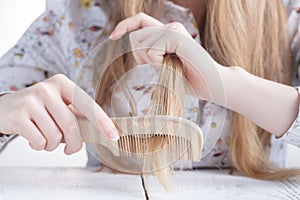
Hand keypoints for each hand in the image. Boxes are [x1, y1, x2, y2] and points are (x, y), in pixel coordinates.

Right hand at [0, 74, 118, 154]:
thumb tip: (103, 130)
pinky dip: (39, 146)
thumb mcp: (58, 105)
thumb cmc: (38, 109)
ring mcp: (32, 100)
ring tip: (45, 138)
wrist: (4, 108)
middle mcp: (47, 89)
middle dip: (74, 144)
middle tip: (71, 149)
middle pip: (71, 125)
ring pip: (55, 136)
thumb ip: (77, 115)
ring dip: (53, 145)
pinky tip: (33, 137)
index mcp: (63, 84)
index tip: (113, 136)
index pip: (88, 104)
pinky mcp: (18, 115)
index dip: (102, 121)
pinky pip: (39, 141)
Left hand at [109, 12, 219, 100]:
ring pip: (140, 43)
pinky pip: (152, 49)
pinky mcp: (176, 36)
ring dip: (150, 61)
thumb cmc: (190, 79)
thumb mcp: (165, 67)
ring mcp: (173, 30)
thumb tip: (136, 50)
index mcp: (166, 33)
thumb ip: (152, 56)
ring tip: (170, 66)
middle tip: (159, 66)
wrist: (212, 84)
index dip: (124, 25)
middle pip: (134, 36)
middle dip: (139, 56)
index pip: (139, 21)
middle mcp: (169, 27)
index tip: (113, 36)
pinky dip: (157, 62)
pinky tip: (173, 64)